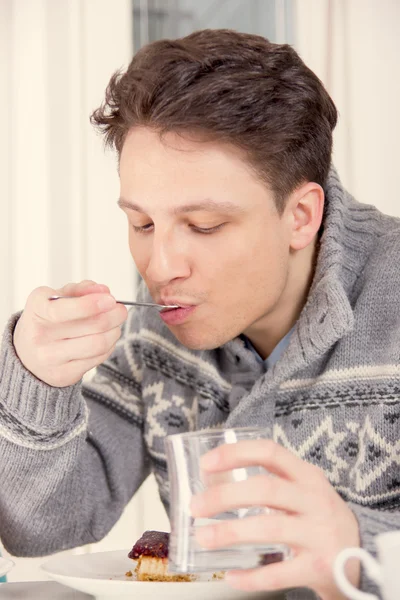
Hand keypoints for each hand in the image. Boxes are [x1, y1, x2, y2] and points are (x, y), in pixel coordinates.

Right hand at [13, 280, 127, 386]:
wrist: (27, 354)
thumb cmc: (48, 320)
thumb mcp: (58, 298)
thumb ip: (81, 290)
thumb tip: (104, 291)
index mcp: (37, 308)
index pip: (64, 309)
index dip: (92, 304)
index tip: (110, 299)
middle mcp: (39, 335)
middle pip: (92, 325)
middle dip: (114, 316)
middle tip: (121, 310)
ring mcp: (49, 358)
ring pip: (99, 344)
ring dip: (114, 332)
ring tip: (115, 325)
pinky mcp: (62, 375)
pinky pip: (98, 358)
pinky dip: (109, 346)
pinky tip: (106, 340)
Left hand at [191, 440, 359, 599]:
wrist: (361, 557)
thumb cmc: (318, 517)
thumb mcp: (303, 490)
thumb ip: (270, 482)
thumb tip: (214, 482)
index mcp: (307, 475)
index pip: (269, 452)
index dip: (235, 454)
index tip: (206, 464)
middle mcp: (314, 500)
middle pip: (265, 488)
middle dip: (224, 496)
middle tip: (196, 507)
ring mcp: (318, 533)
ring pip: (269, 528)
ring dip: (230, 533)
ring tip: (204, 537)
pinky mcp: (319, 567)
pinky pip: (278, 573)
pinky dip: (250, 577)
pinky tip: (230, 575)